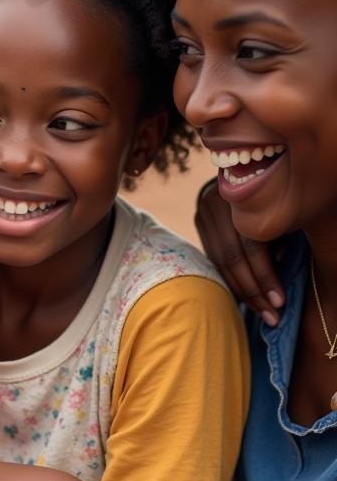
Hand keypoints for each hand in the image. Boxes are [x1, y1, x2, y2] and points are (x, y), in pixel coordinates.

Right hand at [195, 178, 283, 324]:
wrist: (248, 164)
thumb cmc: (277, 192)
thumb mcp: (281, 211)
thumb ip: (279, 235)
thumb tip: (277, 265)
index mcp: (239, 197)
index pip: (249, 245)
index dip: (264, 275)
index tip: (280, 301)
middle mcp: (214, 203)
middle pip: (231, 257)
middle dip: (252, 290)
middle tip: (271, 316)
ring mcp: (203, 211)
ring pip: (219, 260)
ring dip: (240, 290)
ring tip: (260, 312)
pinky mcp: (199, 220)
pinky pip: (213, 256)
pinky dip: (229, 277)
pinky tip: (244, 295)